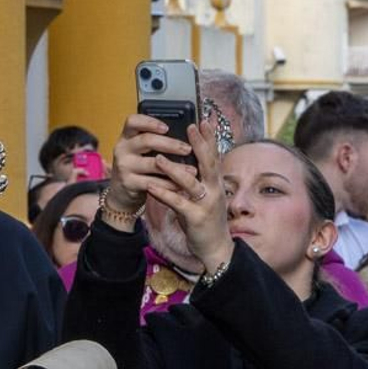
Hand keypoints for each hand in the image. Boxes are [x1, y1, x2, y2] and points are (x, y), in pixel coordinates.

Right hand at [104, 114, 194, 224]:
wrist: (121, 192)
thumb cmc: (137, 166)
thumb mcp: (140, 150)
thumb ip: (155, 140)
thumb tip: (187, 132)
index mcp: (127, 137)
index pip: (132, 121)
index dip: (149, 122)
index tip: (167, 127)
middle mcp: (122, 149)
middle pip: (146, 140)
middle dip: (170, 144)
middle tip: (188, 149)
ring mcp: (124, 166)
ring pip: (152, 164)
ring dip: (175, 167)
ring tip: (192, 170)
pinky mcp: (128, 183)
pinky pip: (152, 182)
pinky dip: (169, 184)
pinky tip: (180, 185)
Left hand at [146, 121, 231, 275]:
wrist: (215, 248)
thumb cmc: (205, 220)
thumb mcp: (203, 197)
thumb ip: (197, 180)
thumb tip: (188, 162)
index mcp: (215, 183)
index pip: (214, 155)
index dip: (210, 137)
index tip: (205, 119)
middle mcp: (214, 190)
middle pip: (208, 163)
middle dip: (200, 143)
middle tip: (190, 126)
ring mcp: (206, 204)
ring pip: (190, 182)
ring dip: (174, 169)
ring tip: (158, 158)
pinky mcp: (196, 218)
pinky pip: (178, 203)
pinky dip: (164, 194)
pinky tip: (151, 186)